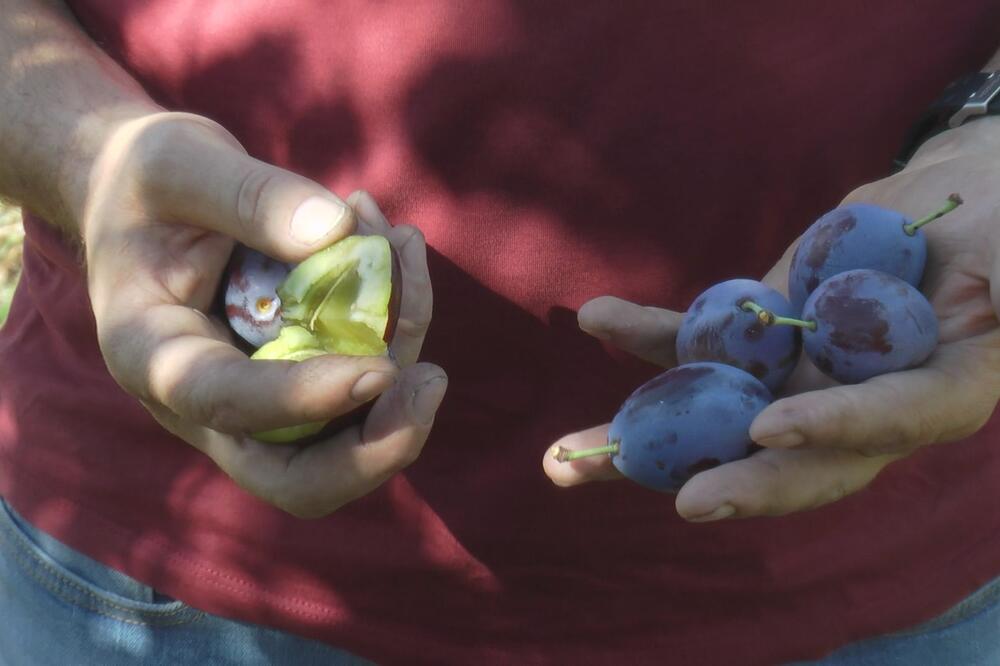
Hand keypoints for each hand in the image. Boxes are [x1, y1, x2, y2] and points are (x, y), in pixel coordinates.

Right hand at [82, 112, 445, 517]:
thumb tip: (340, 231)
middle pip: (296, 478)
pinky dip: (399, 322)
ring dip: (401, 350)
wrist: (145, 199)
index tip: (379, 368)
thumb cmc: (146, 181)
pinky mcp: (303, 378)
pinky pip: (367, 378)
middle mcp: (206, 404)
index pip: (226, 404)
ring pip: (349, 432)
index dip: (304, 399)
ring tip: (403, 245)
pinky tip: (399, 247)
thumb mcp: (176, 163)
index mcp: (152, 357)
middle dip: (374, 450)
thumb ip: (247, 195)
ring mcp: (260, 401)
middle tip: (432, 382)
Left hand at [544, 120, 999, 520]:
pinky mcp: (756, 340)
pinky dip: (645, 334)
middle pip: (792, 458)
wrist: (947, 205)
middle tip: (678, 502)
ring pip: (717, 420)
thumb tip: (994, 293)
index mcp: (934, 394)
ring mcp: (796, 377)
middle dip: (734, 482)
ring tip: (561, 461)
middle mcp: (855, 404)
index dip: (831, 431)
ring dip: (638, 439)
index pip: (887, 424)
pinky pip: (696, 344)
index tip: (771, 427)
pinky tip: (595, 315)